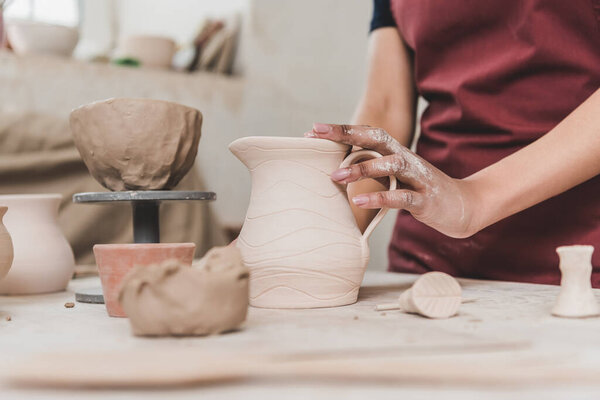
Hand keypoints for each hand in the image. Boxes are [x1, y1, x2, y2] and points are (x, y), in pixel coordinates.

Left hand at [305, 123, 477, 237]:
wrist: (464, 207)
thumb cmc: (421, 192)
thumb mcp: (394, 179)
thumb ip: (372, 170)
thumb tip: (337, 169)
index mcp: (396, 152)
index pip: (367, 134)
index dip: (341, 130)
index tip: (313, 130)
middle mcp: (406, 159)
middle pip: (376, 138)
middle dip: (347, 134)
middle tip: (317, 135)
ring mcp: (417, 178)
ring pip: (389, 165)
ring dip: (361, 169)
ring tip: (335, 176)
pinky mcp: (425, 200)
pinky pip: (401, 197)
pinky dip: (379, 197)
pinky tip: (358, 200)